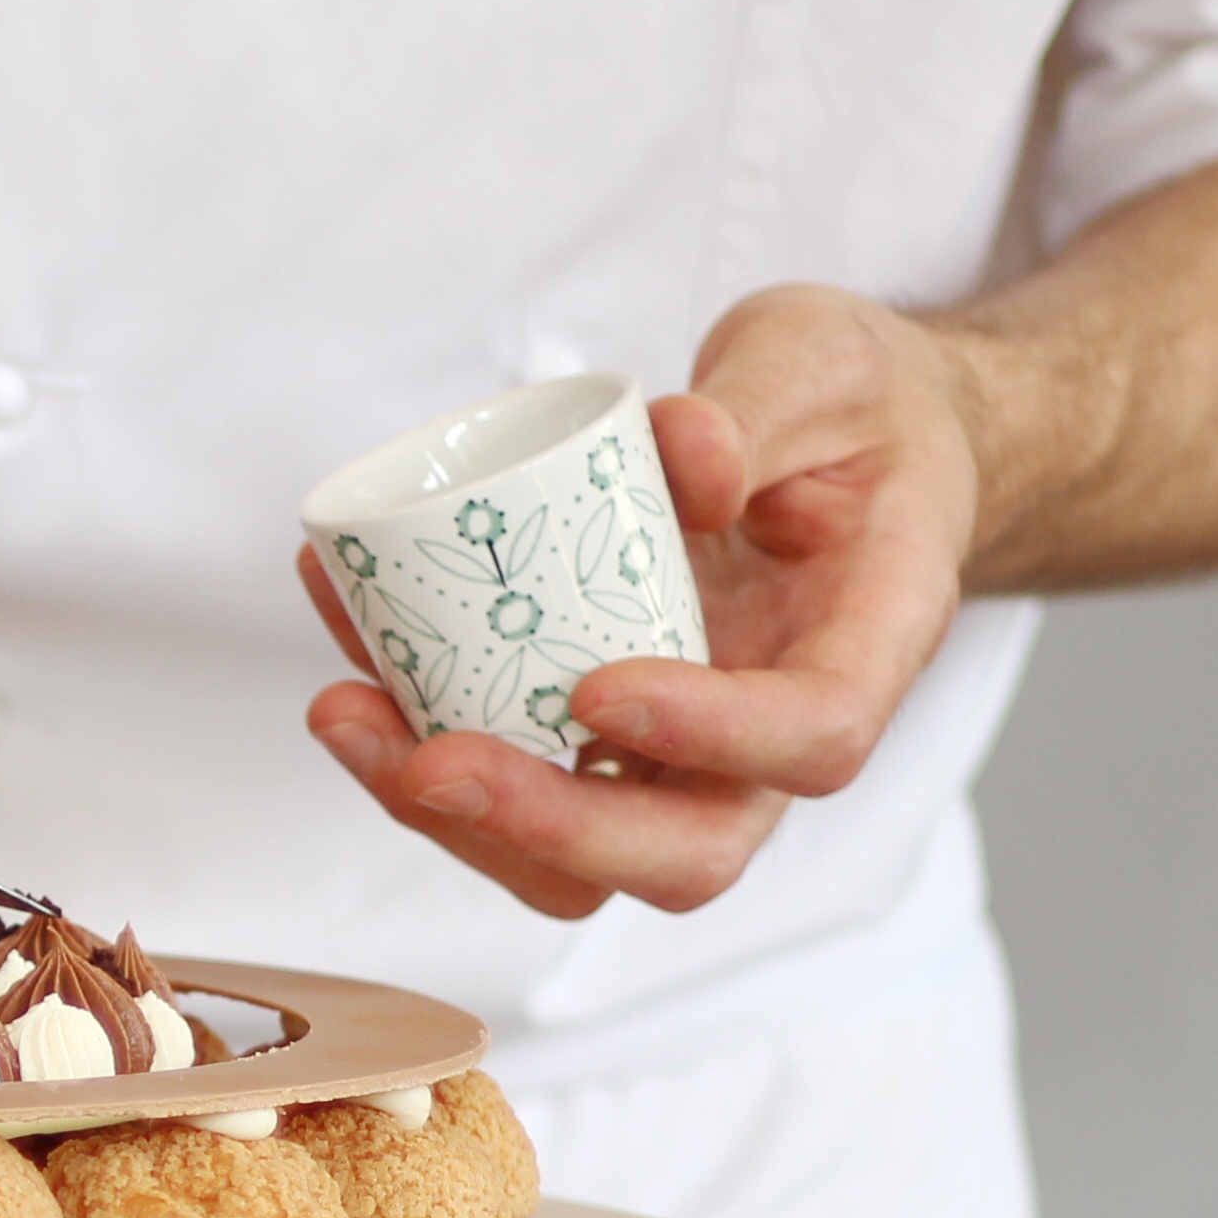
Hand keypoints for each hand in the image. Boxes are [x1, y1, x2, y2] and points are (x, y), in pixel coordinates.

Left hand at [304, 285, 982, 915]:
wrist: (840, 439)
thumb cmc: (852, 405)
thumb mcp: (821, 359)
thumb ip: (757, 401)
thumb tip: (679, 455)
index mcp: (872, 641)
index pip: (814, 735)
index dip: (709, 736)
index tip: (595, 688)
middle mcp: (778, 731)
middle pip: (686, 853)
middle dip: (547, 828)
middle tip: (431, 759)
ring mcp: (688, 752)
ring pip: (582, 857)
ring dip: (453, 816)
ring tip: (347, 714)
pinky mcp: (604, 736)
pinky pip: (518, 771)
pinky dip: (420, 729)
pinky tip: (344, 648)